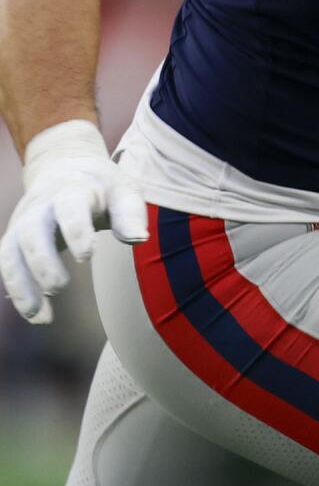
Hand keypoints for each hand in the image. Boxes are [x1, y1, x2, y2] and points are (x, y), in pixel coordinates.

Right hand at [1, 120, 147, 323]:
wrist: (64, 168)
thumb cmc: (101, 186)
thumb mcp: (123, 190)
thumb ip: (130, 213)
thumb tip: (139, 238)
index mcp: (72, 190)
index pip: (69, 207)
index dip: (75, 230)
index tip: (87, 256)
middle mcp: (40, 208)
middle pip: (31, 233)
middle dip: (42, 262)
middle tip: (60, 286)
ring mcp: (21, 224)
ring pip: (10, 254)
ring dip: (22, 286)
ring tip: (42, 317)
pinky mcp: (13, 241)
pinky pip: (8, 267)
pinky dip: (19, 292)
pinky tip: (37, 315)